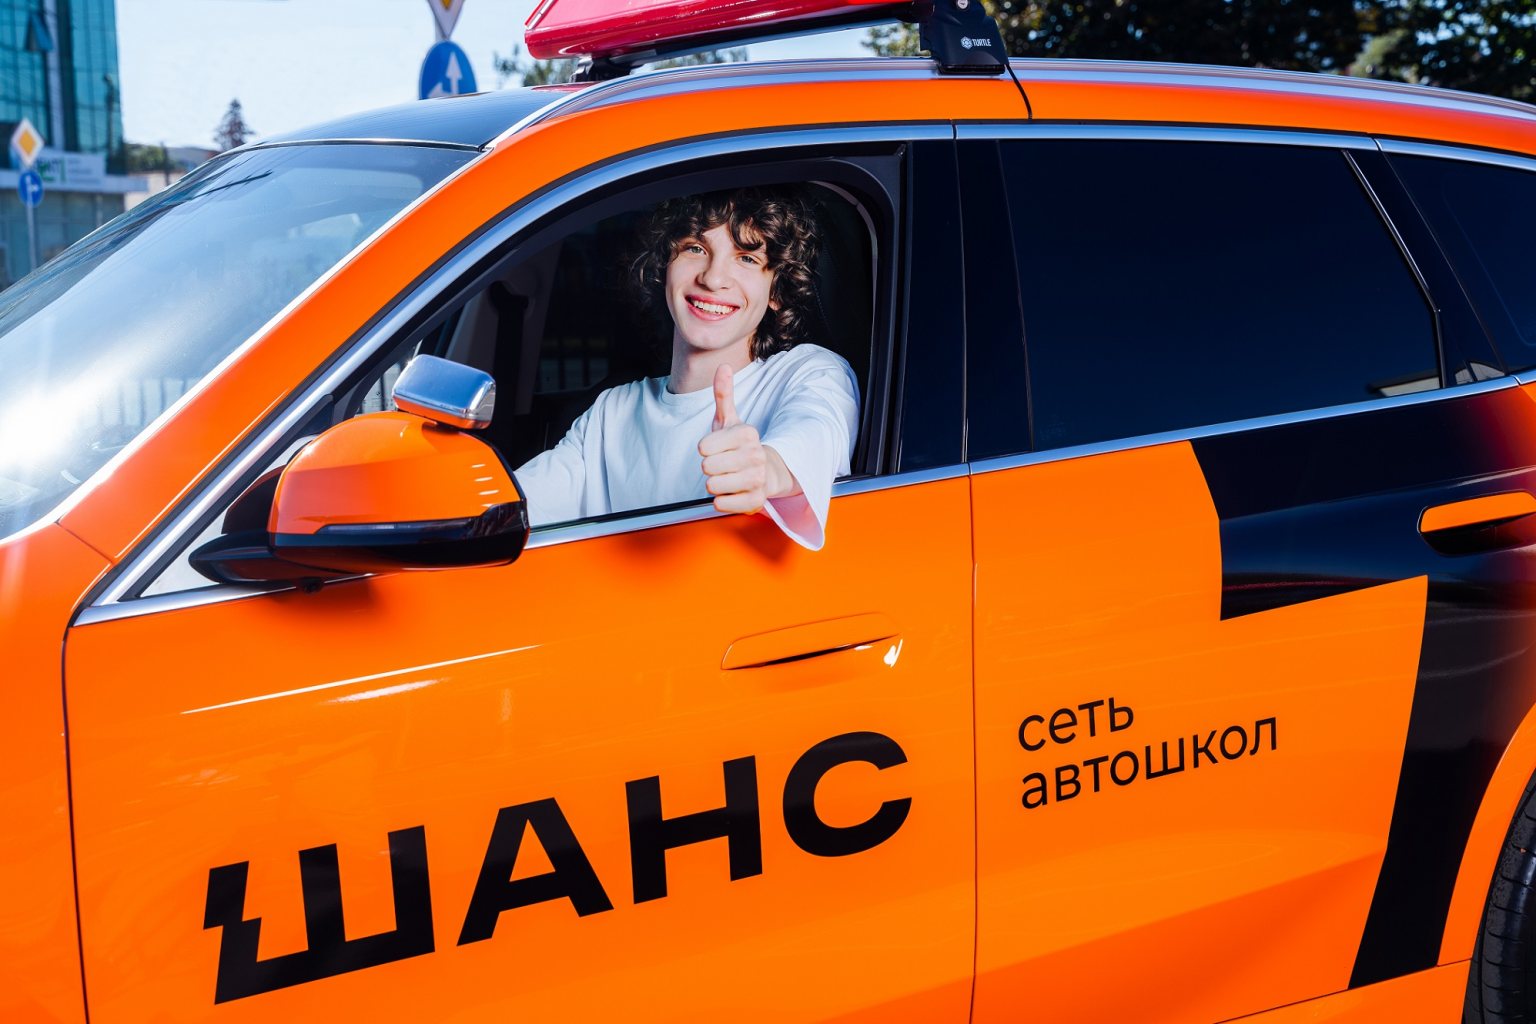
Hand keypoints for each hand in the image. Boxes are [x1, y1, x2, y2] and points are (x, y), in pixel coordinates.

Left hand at [699, 364, 796, 514]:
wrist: (767, 471)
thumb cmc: (740, 446)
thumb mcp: (730, 419)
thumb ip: (723, 394)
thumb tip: (723, 366)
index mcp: (747, 433)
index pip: (703, 447)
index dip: (706, 449)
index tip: (718, 448)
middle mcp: (755, 456)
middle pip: (706, 467)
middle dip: (709, 468)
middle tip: (723, 464)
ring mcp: (757, 479)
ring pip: (713, 486)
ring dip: (715, 484)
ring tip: (728, 477)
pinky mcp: (755, 501)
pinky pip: (721, 504)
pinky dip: (721, 500)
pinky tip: (732, 491)